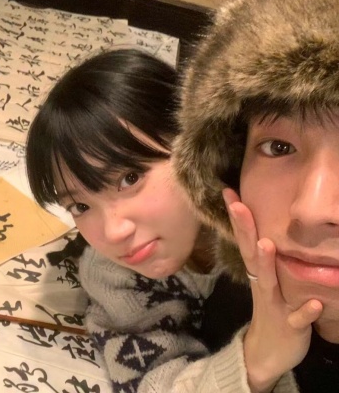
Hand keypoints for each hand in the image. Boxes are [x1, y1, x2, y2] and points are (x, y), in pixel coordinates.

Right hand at [222, 188, 322, 392]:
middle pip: (250, 254)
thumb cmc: (272, 310)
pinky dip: (304, 312)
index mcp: (257, 272)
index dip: (238, 217)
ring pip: (268, 283)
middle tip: (237, 204)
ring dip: (266, 264)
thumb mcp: (267, 281)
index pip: (245, 240)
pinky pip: (297, 319)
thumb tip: (266, 228)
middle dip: (244, 228)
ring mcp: (274, 304)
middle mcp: (262, 284)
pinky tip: (315, 304)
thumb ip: (266, 259)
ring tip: (266, 244)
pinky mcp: (288, 326)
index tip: (229, 192)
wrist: (268, 352)